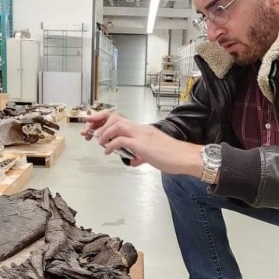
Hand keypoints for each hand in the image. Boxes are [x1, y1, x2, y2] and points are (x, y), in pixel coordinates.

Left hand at [83, 111, 203, 175]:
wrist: (184, 157)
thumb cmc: (172, 156)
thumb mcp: (152, 154)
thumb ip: (141, 156)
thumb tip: (134, 160)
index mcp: (142, 129)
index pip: (120, 118)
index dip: (104, 118)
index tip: (94, 122)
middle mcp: (140, 128)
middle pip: (115, 117)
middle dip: (101, 123)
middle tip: (93, 134)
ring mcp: (141, 135)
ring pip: (117, 125)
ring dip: (105, 133)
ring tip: (100, 143)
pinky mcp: (142, 144)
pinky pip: (121, 141)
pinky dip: (111, 145)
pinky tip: (108, 151)